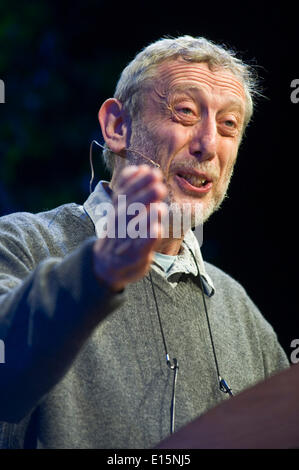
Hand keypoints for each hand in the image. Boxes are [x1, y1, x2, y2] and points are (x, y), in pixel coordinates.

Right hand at [93, 165, 166, 291]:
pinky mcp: (135, 255)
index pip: (124, 193)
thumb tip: (137, 167)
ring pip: (134, 227)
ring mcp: (127, 239)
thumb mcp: (120, 208)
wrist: (107, 263)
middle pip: (130, 208)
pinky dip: (147, 238)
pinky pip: (141, 246)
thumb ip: (128, 188)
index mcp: (117, 210)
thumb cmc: (120, 231)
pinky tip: (157, 229)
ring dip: (146, 216)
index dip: (135, 181)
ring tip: (160, 205)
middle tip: (158, 182)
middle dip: (143, 194)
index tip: (147, 169)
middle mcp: (120, 223)